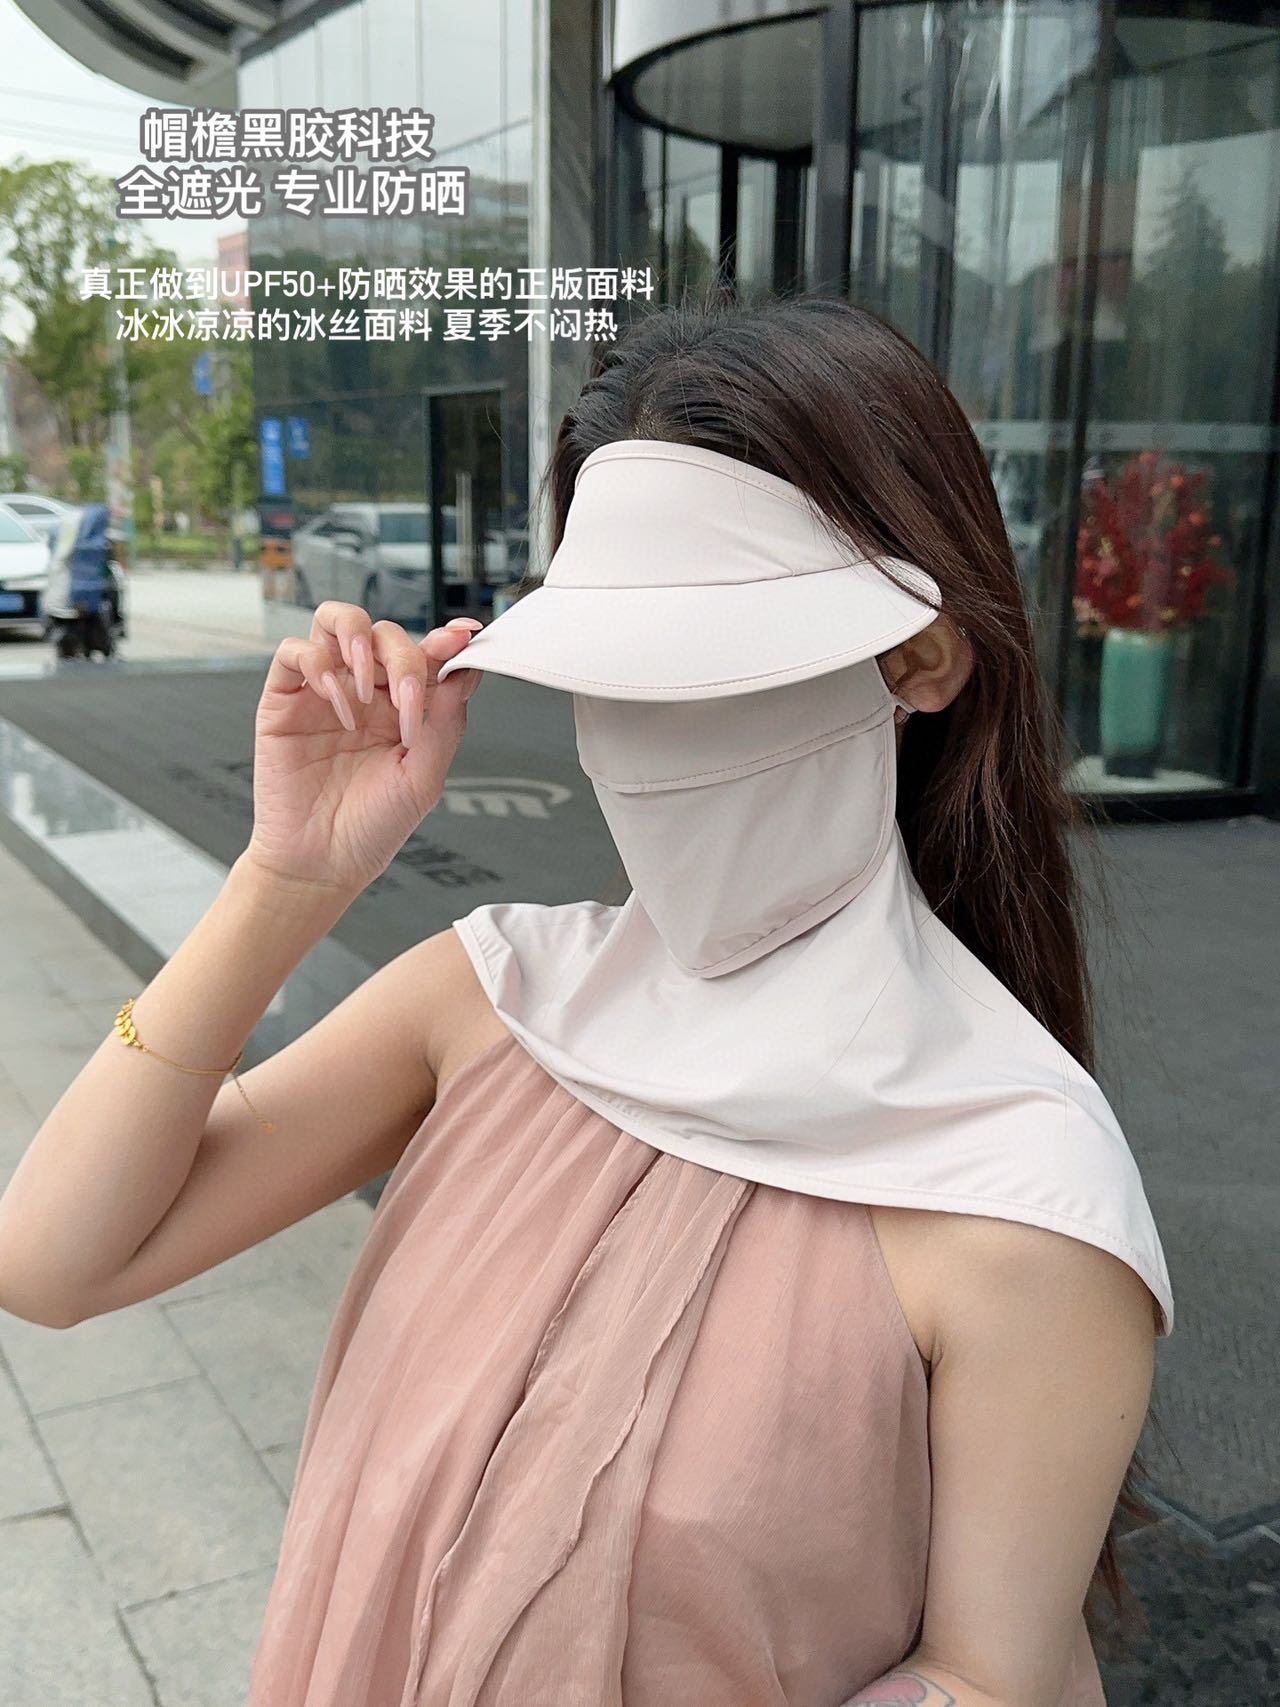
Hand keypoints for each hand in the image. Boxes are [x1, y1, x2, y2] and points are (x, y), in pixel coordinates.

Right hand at [243, 601, 482, 897]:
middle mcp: (365, 691)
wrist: (322, 862)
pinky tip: (338, 706)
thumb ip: (446, 720)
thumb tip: (466, 669)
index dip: (444, 639)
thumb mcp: (424, 777)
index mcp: (404, 706)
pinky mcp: (284, 698)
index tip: (463, 636)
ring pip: (336, 621)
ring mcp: (324, 690)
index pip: (425, 654)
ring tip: (368, 688)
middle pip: (386, 634)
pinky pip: (295, 652)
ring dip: (359, 639)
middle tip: (409, 700)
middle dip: (405, 658)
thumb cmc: (373, 826)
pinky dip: (320, 665)